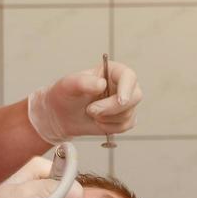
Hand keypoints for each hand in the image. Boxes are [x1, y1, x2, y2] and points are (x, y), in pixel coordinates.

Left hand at [27, 61, 141, 143]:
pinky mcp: (124, 118)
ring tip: (90, 113)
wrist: (62, 115)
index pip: (129, 76)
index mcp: (111, 71)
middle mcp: (122, 85)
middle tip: (91, 111)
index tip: (120, 100)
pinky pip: (125, 126)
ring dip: (107, 118)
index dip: (127, 87)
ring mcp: (125, 102)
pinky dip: (110, 127)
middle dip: (113, 108)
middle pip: (135, 96)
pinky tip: (98, 121)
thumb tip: (101, 84)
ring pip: (129, 113)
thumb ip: (83, 82)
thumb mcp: (68, 85)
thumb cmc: (65, 95)